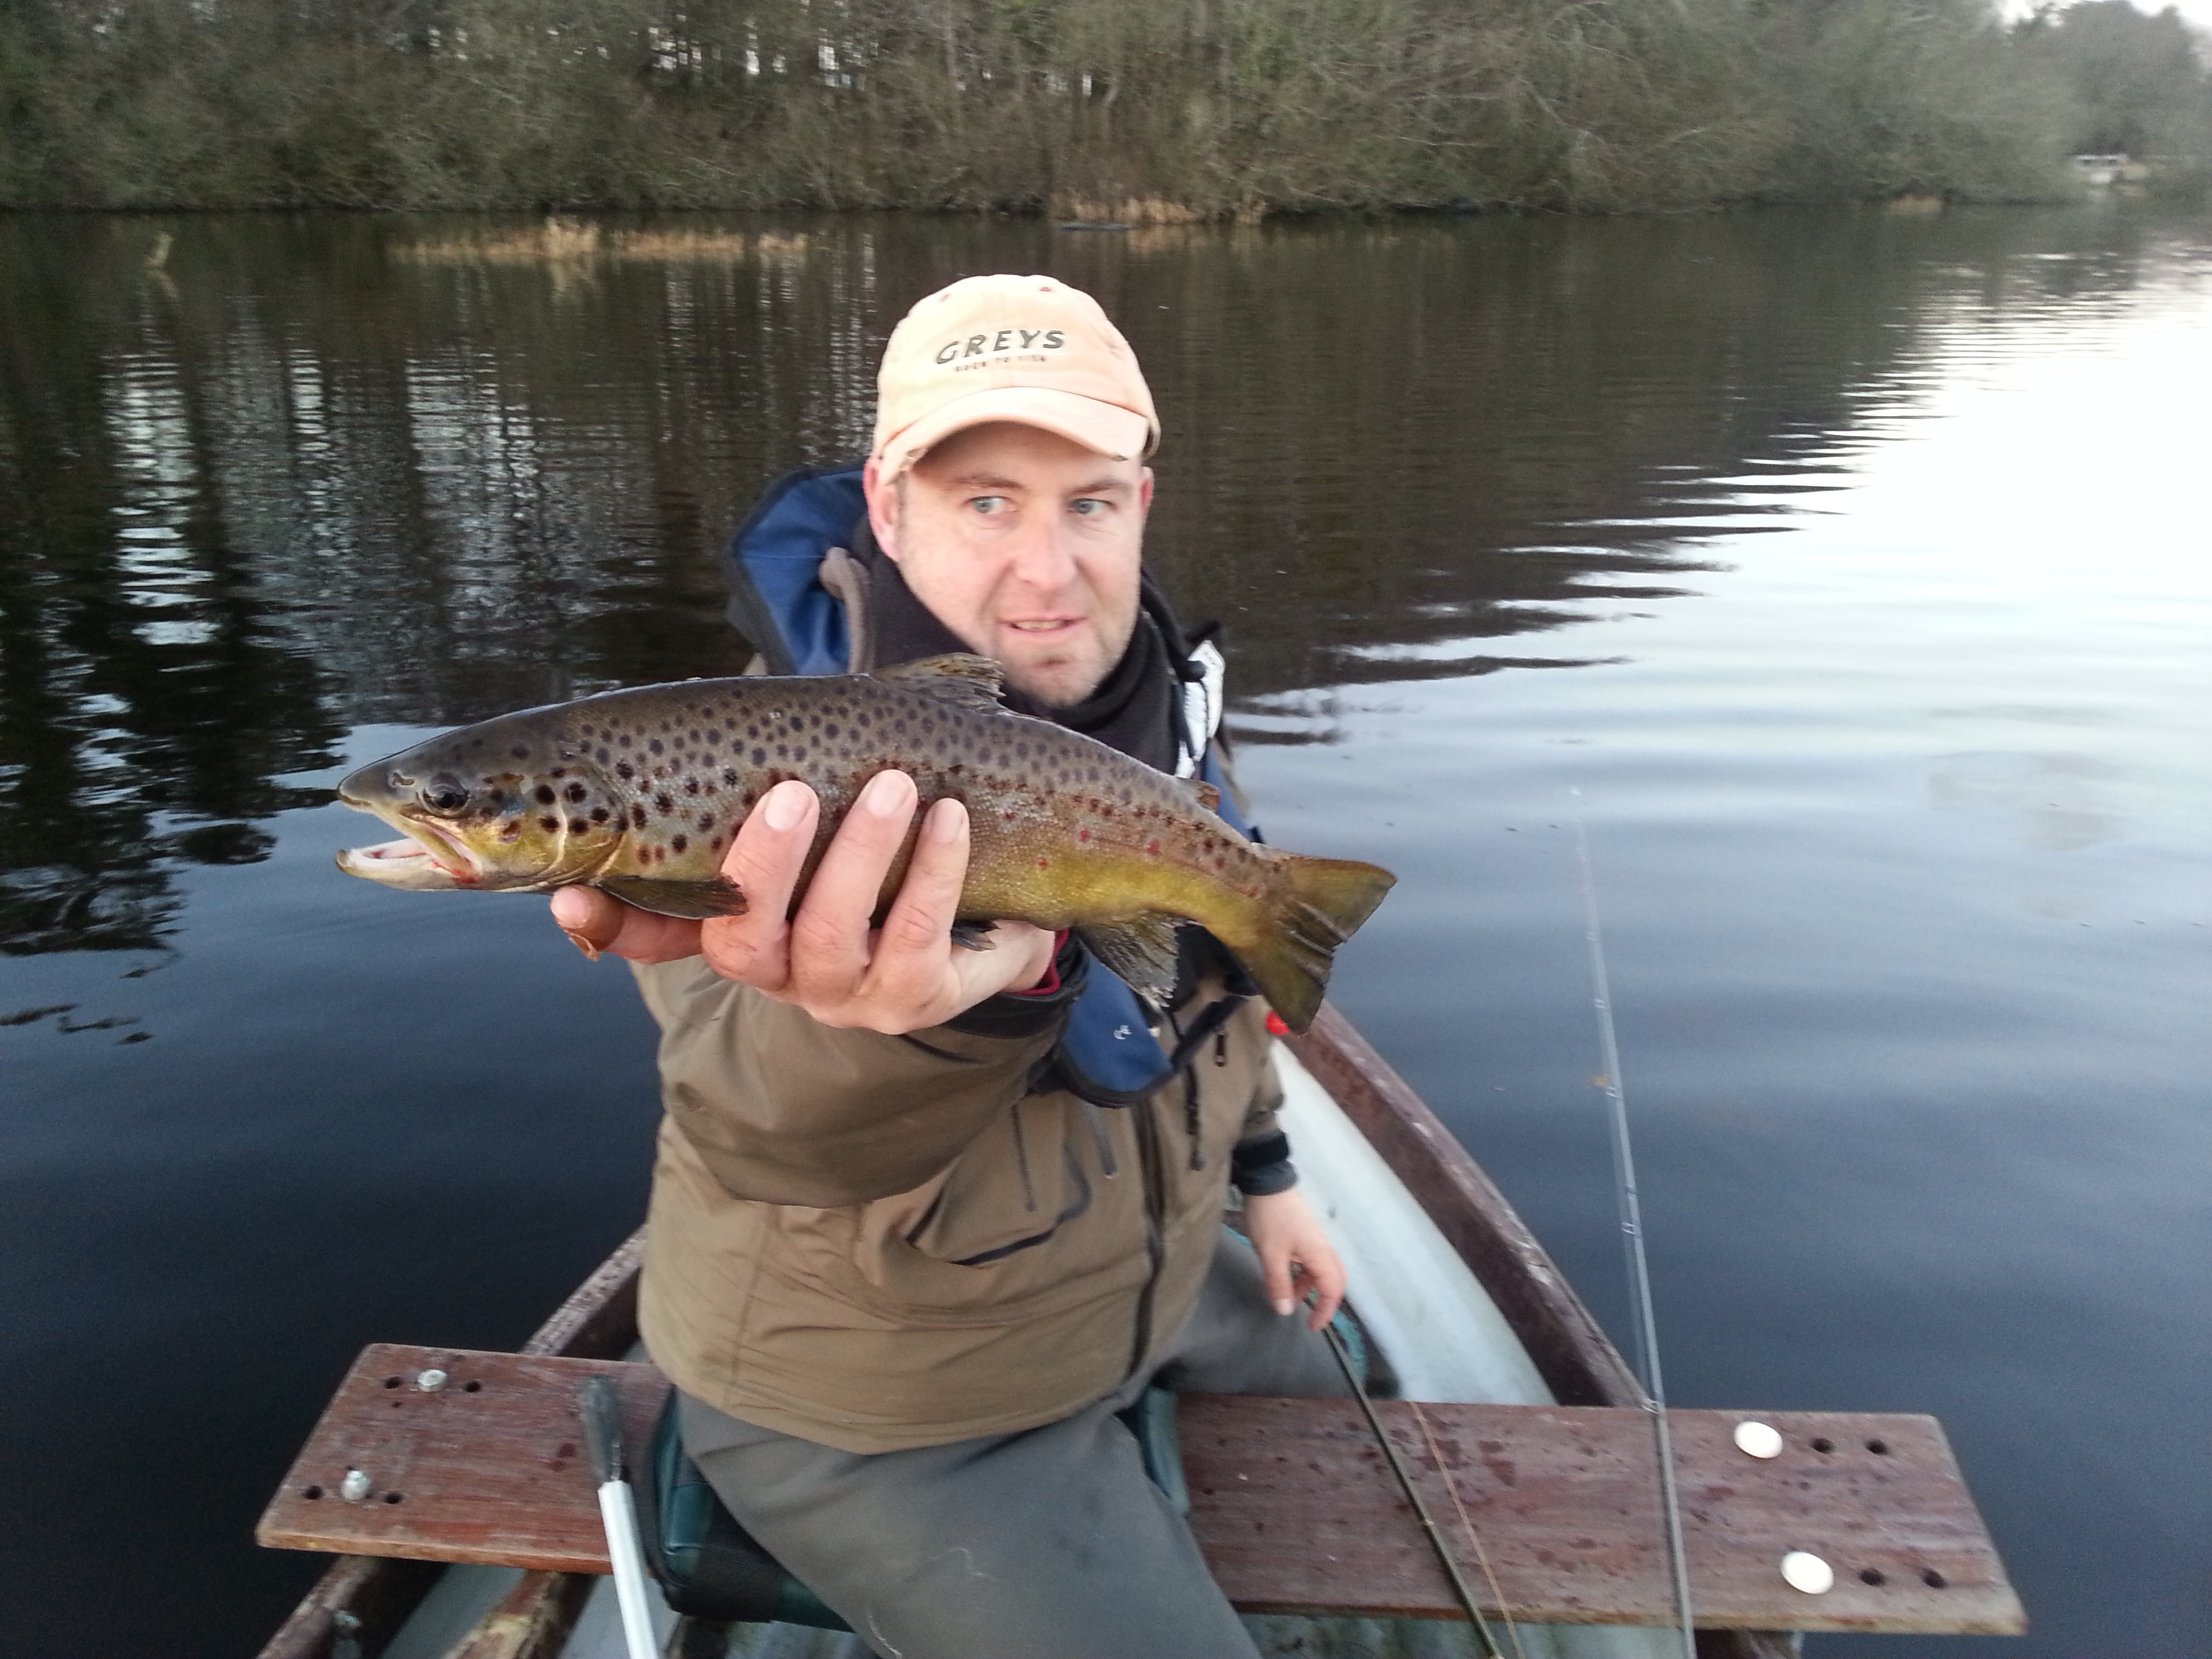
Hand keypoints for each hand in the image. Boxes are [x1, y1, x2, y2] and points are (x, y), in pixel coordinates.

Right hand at [549, 770, 1055, 1034]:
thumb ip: (757, 781)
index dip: (609, 920)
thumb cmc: (881, 845)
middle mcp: (776, 966)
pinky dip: (933, 870)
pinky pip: (916, 934)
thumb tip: (691, 706)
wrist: (992, 906)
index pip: (651, 932)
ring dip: (860, 853)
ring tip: (895, 784)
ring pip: (830, 934)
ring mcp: (843, 991)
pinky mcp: (915, 996)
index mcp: (733, 919)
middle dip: (761, 864)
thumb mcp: (819, 813)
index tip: (571, 891)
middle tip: (790, 792)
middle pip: (740, 936)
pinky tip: (948, 816)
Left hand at [1242, 1186, 1345, 1330]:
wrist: (1267, 1181)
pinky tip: (1284, 1276)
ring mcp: (1315, 1240)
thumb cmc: (1270, 1218)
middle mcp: (1323, 1248)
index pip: (1333, 1290)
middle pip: (1334, 1281)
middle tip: (1309, 1317)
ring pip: (1320, 1271)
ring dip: (1307, 1287)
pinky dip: (1301, 1274)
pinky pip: (1311, 1261)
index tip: (1312, 1327)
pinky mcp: (1306, 1234)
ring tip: (1286, 1296)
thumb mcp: (1270, 1254)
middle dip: (1324, 1301)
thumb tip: (1285, 1311)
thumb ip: (1278, 1283)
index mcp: (1320, 1255)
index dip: (1325, 1312)